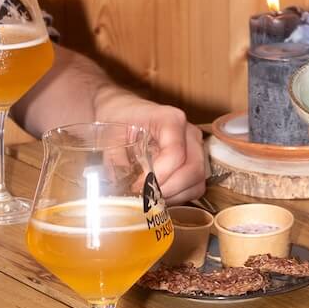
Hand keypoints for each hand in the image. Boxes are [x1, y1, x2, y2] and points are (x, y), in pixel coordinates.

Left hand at [93, 90, 205, 204]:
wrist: (122, 110)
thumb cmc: (118, 119)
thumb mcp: (111, 135)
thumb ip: (117, 160)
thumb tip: (121, 189)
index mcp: (170, 119)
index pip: (176, 154)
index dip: (158, 176)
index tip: (137, 186)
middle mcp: (189, 132)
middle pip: (193, 170)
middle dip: (167, 189)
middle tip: (144, 196)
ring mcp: (195, 146)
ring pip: (197, 181)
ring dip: (174, 195)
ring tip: (150, 196)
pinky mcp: (195, 160)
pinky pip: (195, 186)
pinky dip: (179, 196)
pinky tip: (158, 193)